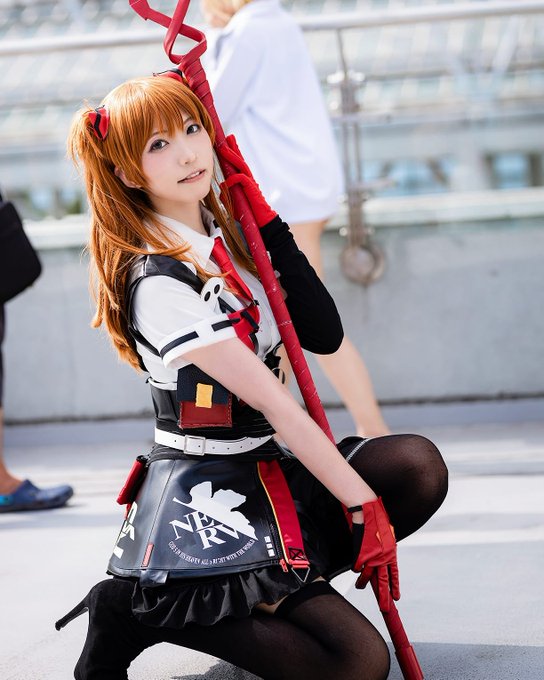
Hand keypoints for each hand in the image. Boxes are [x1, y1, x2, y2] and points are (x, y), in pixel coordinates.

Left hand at [217, 135, 277, 227]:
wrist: (262, 223)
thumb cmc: (250, 215)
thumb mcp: (235, 203)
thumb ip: (229, 195)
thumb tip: (222, 190)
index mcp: (245, 181)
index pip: (237, 165)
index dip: (232, 154)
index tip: (225, 144)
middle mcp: (249, 180)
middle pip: (240, 160)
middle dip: (233, 148)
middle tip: (227, 137)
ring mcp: (252, 184)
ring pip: (241, 166)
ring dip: (232, 156)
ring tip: (224, 147)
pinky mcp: (253, 190)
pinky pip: (242, 179)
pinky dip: (233, 179)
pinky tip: (226, 182)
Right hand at [350, 497, 399, 611]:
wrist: (367, 509)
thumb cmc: (375, 519)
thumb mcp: (385, 535)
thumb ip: (385, 548)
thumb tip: (382, 558)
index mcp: (391, 552)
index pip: (394, 573)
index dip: (394, 586)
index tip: (396, 598)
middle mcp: (384, 556)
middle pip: (383, 580)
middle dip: (383, 596)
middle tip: (385, 608)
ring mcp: (373, 556)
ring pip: (367, 576)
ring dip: (363, 582)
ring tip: (360, 587)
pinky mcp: (361, 553)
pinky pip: (357, 566)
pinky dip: (356, 568)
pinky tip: (355, 568)